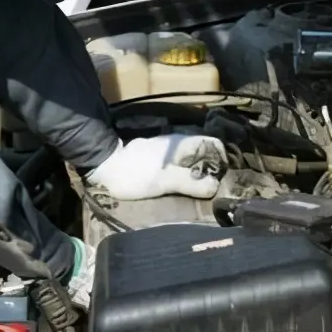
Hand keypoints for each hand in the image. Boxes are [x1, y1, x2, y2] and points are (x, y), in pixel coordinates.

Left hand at [86, 135, 227, 199]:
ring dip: (201, 170)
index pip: (213, 142)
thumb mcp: (164, 182)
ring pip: (192, 156)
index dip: (223, 157)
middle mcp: (177, 142)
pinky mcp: (159, 156)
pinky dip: (188, 171)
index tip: (226, 176)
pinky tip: (187, 185)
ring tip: (206, 188)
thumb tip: (216, 186)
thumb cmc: (135, 174)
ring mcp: (167, 148)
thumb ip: (190, 183)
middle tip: (220, 186)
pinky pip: (181, 161)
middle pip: (204, 150)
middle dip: (214, 166)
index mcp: (181, 144)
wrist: (105, 167)